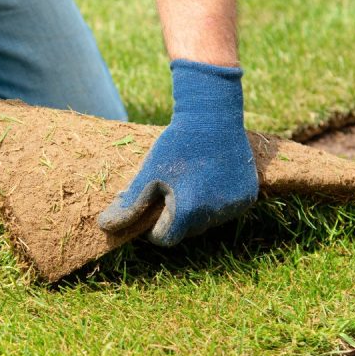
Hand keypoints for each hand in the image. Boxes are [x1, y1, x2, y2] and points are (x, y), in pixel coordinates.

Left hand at [98, 60, 258, 245]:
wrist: (213, 117)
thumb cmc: (175, 146)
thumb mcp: (148, 175)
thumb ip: (130, 205)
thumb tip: (106, 227)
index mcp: (188, 211)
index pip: (165, 239)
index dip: (153, 227)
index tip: (151, 207)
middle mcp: (214, 214)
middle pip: (186, 231)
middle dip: (174, 217)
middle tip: (169, 190)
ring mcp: (234, 207)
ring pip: (206, 222)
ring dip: (195, 210)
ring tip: (190, 182)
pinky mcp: (248, 198)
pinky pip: (226, 211)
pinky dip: (215, 202)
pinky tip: (209, 179)